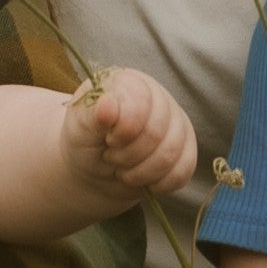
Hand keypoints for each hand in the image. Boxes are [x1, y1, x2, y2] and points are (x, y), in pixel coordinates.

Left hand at [70, 69, 198, 205]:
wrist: (96, 170)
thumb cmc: (86, 142)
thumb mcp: (80, 128)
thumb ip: (92, 114)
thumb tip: (107, 104)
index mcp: (131, 83)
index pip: (140, 105)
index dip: (123, 132)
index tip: (107, 140)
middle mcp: (159, 98)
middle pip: (156, 133)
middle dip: (128, 156)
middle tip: (111, 157)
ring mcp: (177, 123)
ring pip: (170, 155)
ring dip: (141, 173)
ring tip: (123, 170)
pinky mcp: (187, 150)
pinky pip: (183, 171)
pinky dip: (159, 184)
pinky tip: (143, 180)